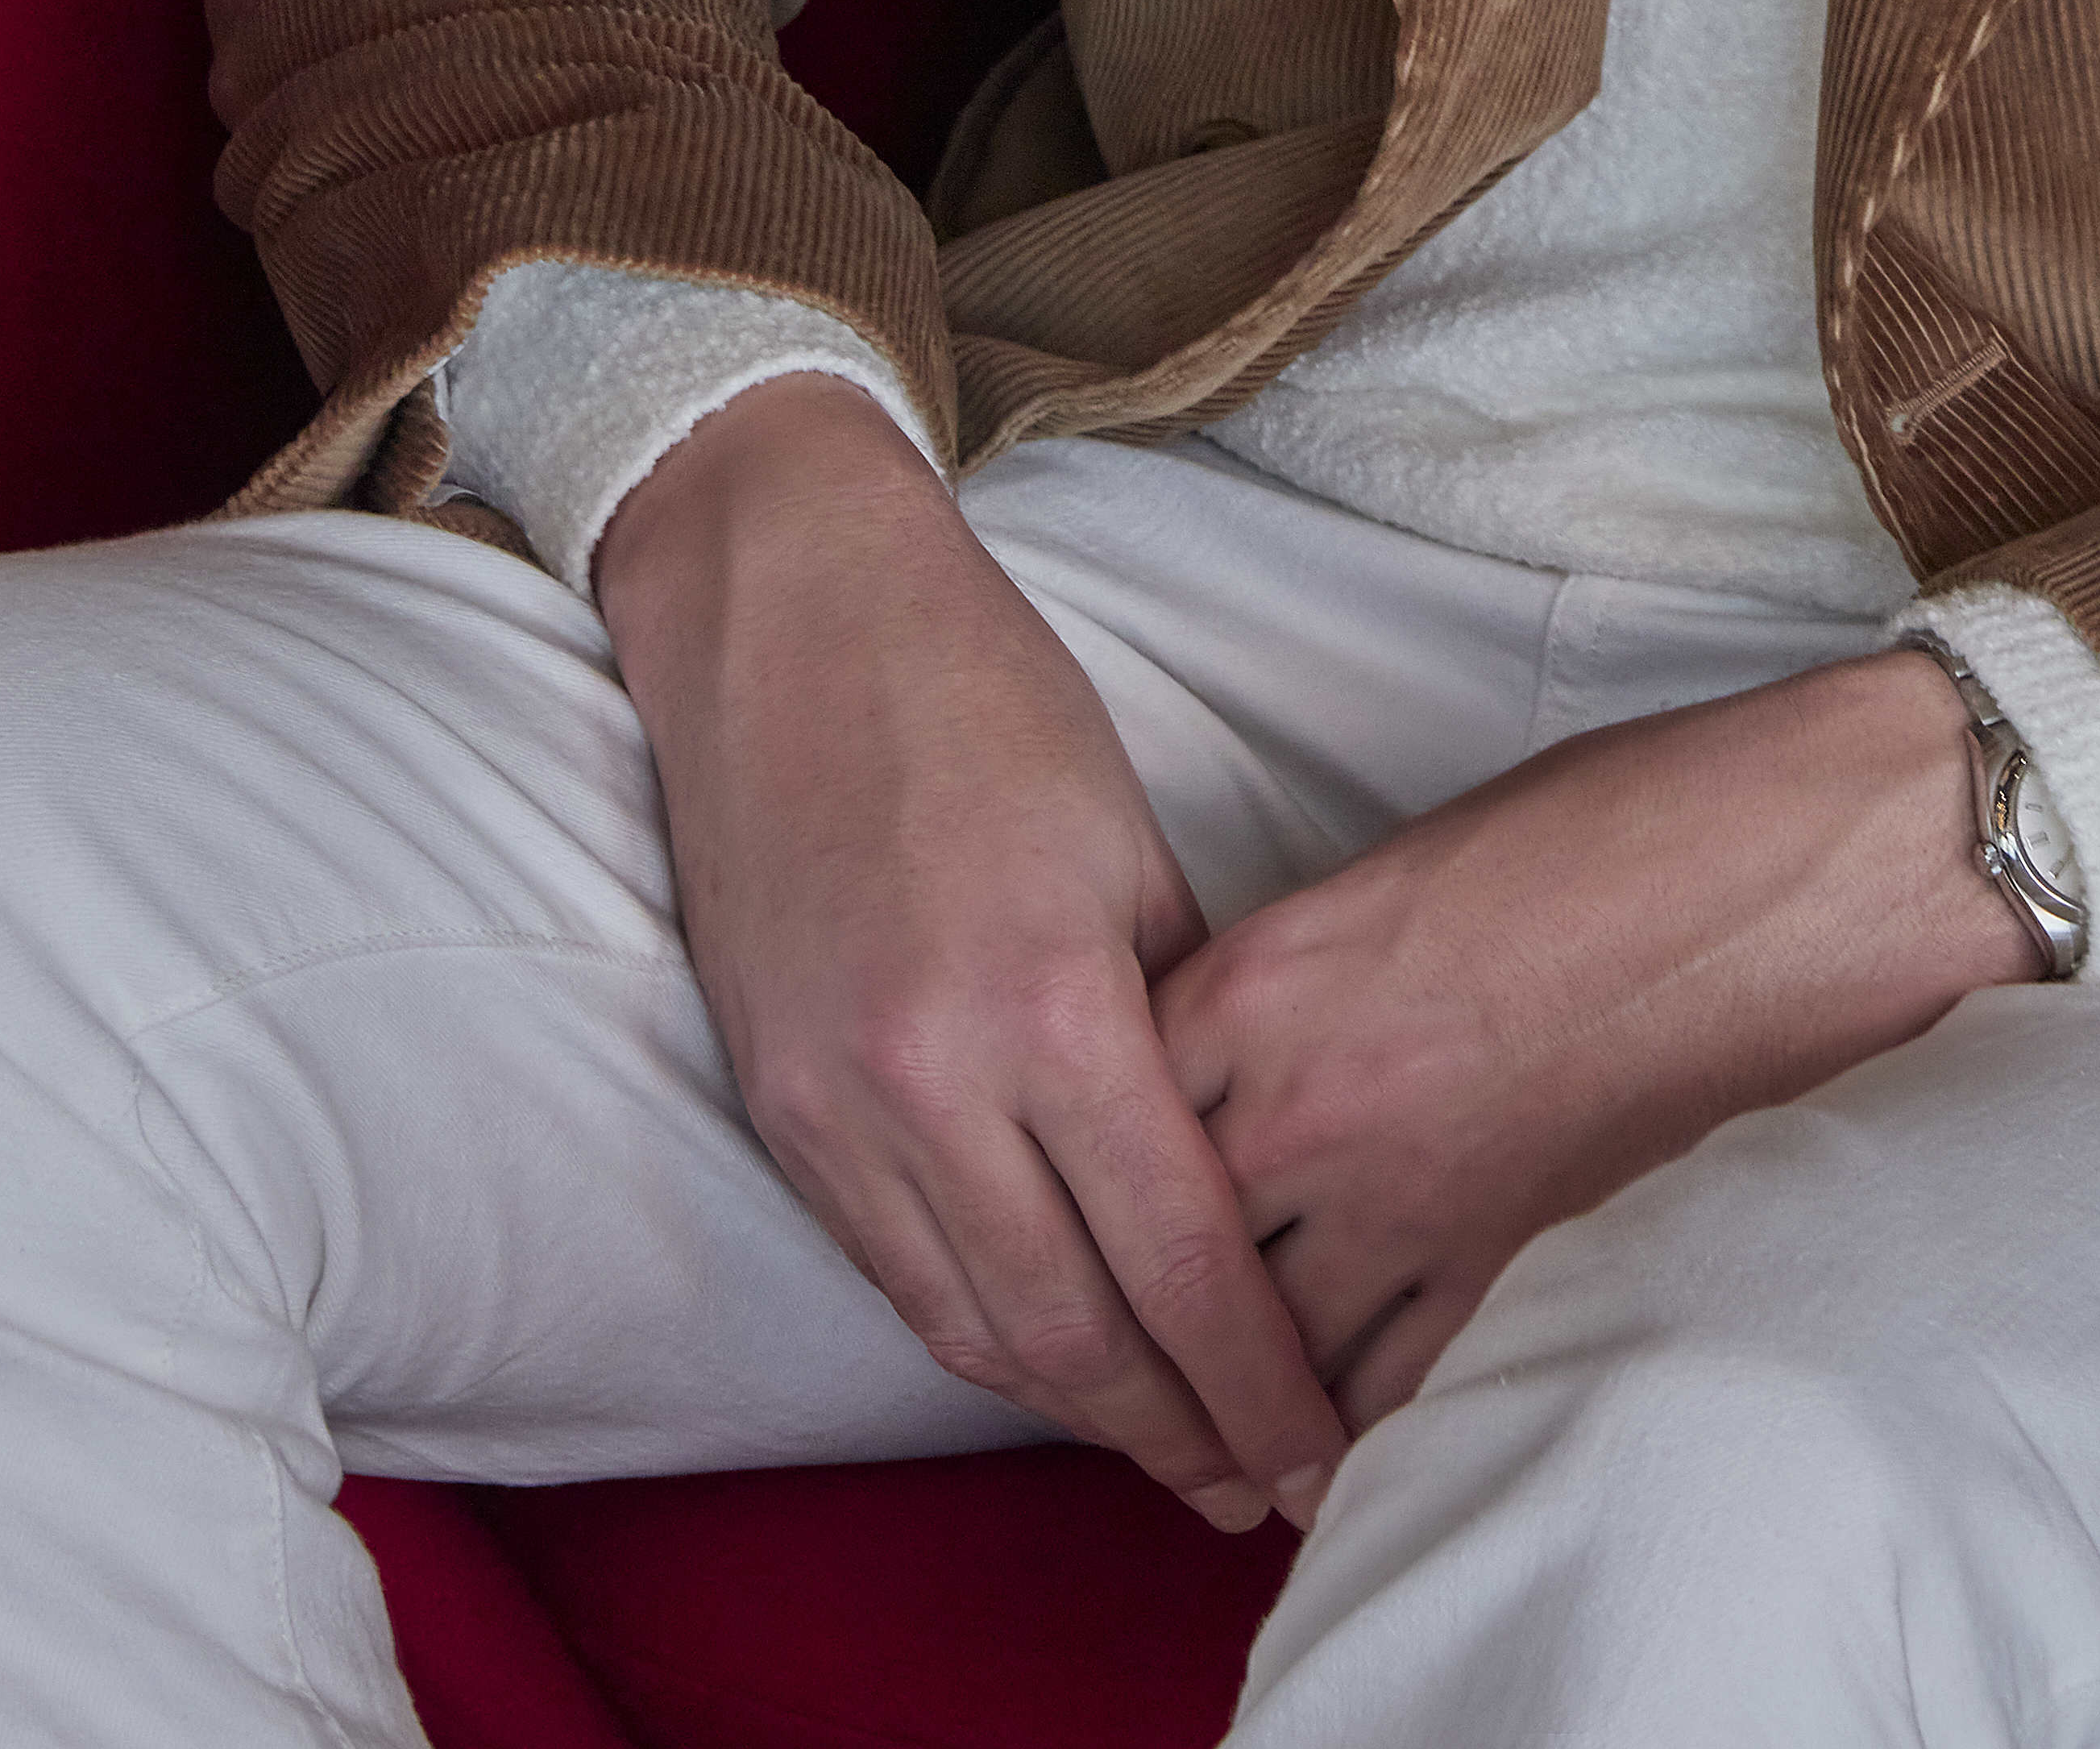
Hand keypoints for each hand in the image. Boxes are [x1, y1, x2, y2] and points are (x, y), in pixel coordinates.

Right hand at [592, 376, 1348, 1531]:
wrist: (788, 612)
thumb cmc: (984, 697)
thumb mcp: (1128, 844)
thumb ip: (1182, 1020)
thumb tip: (1237, 1158)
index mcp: (1048, 1004)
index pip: (1179, 1255)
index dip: (1258, 1377)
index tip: (1325, 1449)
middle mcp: (928, 1080)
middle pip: (1074, 1333)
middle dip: (1181, 1432)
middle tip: (1265, 1487)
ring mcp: (833, 1102)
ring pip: (972, 1327)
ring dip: (1080, 1408)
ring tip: (1175, 1449)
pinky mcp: (774, 1100)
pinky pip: (890, 1268)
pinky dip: (980, 1333)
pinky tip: (1052, 1355)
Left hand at [1151, 640, 2038, 1431]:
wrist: (1794, 865)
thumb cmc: (1622, 828)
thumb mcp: (1407, 870)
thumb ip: (1303, 980)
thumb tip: (1256, 1057)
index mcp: (1271, 980)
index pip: (1114, 1108)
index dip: (1100, 1159)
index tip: (1104, 1192)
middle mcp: (1310, 1106)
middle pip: (1164, 1246)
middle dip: (1150, 1294)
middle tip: (1144, 1331)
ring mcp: (1409, 1205)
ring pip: (1258, 1351)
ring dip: (1241, 1381)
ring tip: (1231, 1408)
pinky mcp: (1513, 1275)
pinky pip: (1388, 1402)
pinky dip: (1352, 1431)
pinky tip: (1342, 1436)